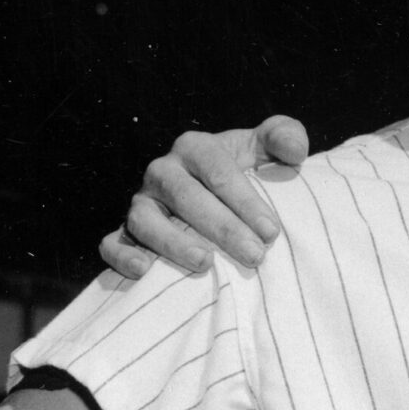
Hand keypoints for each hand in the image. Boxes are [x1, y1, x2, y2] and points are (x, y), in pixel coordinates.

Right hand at [99, 115, 310, 278]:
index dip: (245, 201)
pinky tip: (144, 272)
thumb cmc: (248, 170)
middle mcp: (163, 171)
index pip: (218, 171)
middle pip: (187, 197)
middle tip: (255, 255)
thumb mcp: (268, 148)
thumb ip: (286, 138)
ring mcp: (141, 202)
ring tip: (206, 263)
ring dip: (174, 243)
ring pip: (146, 220)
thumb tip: (295, 152)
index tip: (272, 231)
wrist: (219, 196)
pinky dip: (123, 256)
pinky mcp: (127, 231)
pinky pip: (113, 242)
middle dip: (223, 228)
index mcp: (195, 147)